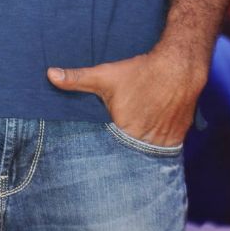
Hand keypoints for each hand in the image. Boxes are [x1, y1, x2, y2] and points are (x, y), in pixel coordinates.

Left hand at [46, 45, 204, 146]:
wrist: (180, 67)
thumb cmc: (142, 72)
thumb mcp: (106, 75)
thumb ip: (77, 79)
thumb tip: (50, 74)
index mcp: (125, 133)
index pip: (107, 154)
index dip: (99, 155)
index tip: (90, 160)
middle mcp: (146, 143)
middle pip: (126, 158)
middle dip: (117, 158)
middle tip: (106, 163)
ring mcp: (164, 144)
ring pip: (145, 158)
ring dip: (136, 157)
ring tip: (126, 156)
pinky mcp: (177, 140)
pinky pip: (161, 152)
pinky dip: (153, 151)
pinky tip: (146, 145)